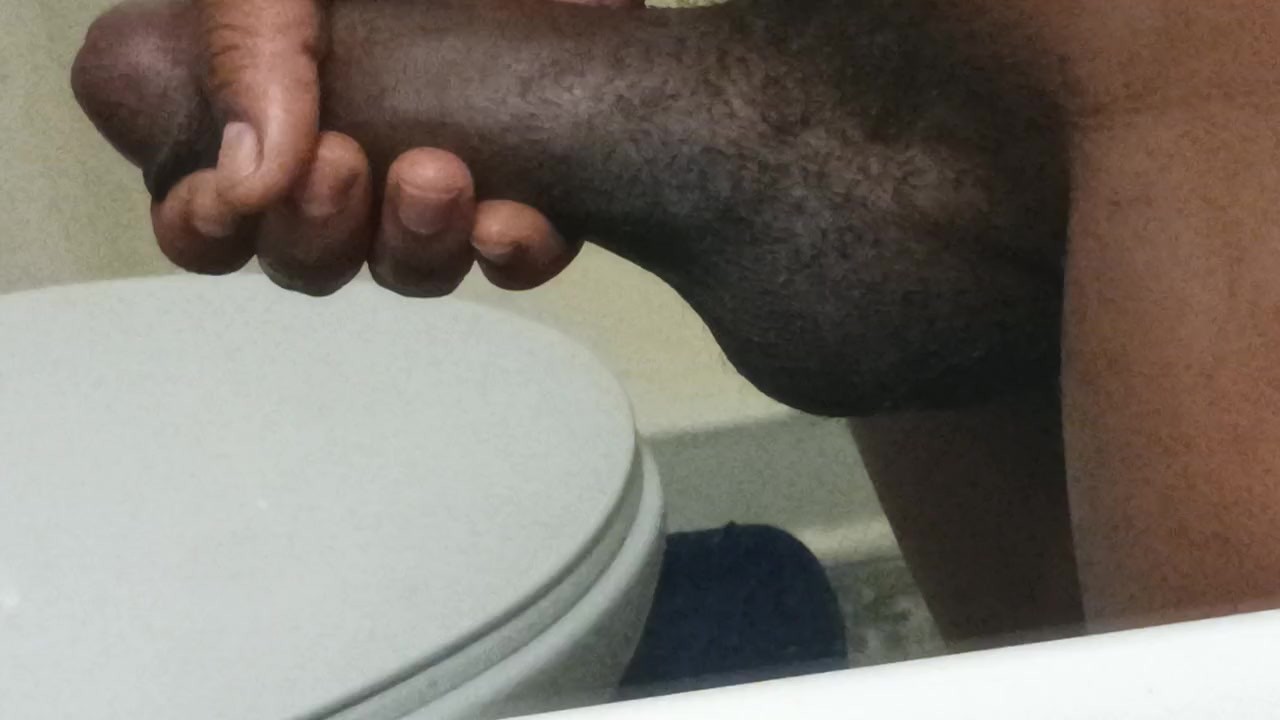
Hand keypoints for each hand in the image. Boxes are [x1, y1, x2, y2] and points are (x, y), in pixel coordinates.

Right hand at [154, 0, 638, 296]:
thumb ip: (244, 47)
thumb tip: (249, 184)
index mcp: (261, 96)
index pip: (209, 214)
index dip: (209, 229)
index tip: (234, 200)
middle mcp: (343, 140)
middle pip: (309, 256)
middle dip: (318, 236)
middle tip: (345, 164)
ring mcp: (437, 155)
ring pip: (410, 264)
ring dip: (415, 250)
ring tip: (436, 179)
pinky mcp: (533, 159)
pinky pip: (519, 249)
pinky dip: (515, 255)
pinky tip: (513, 225)